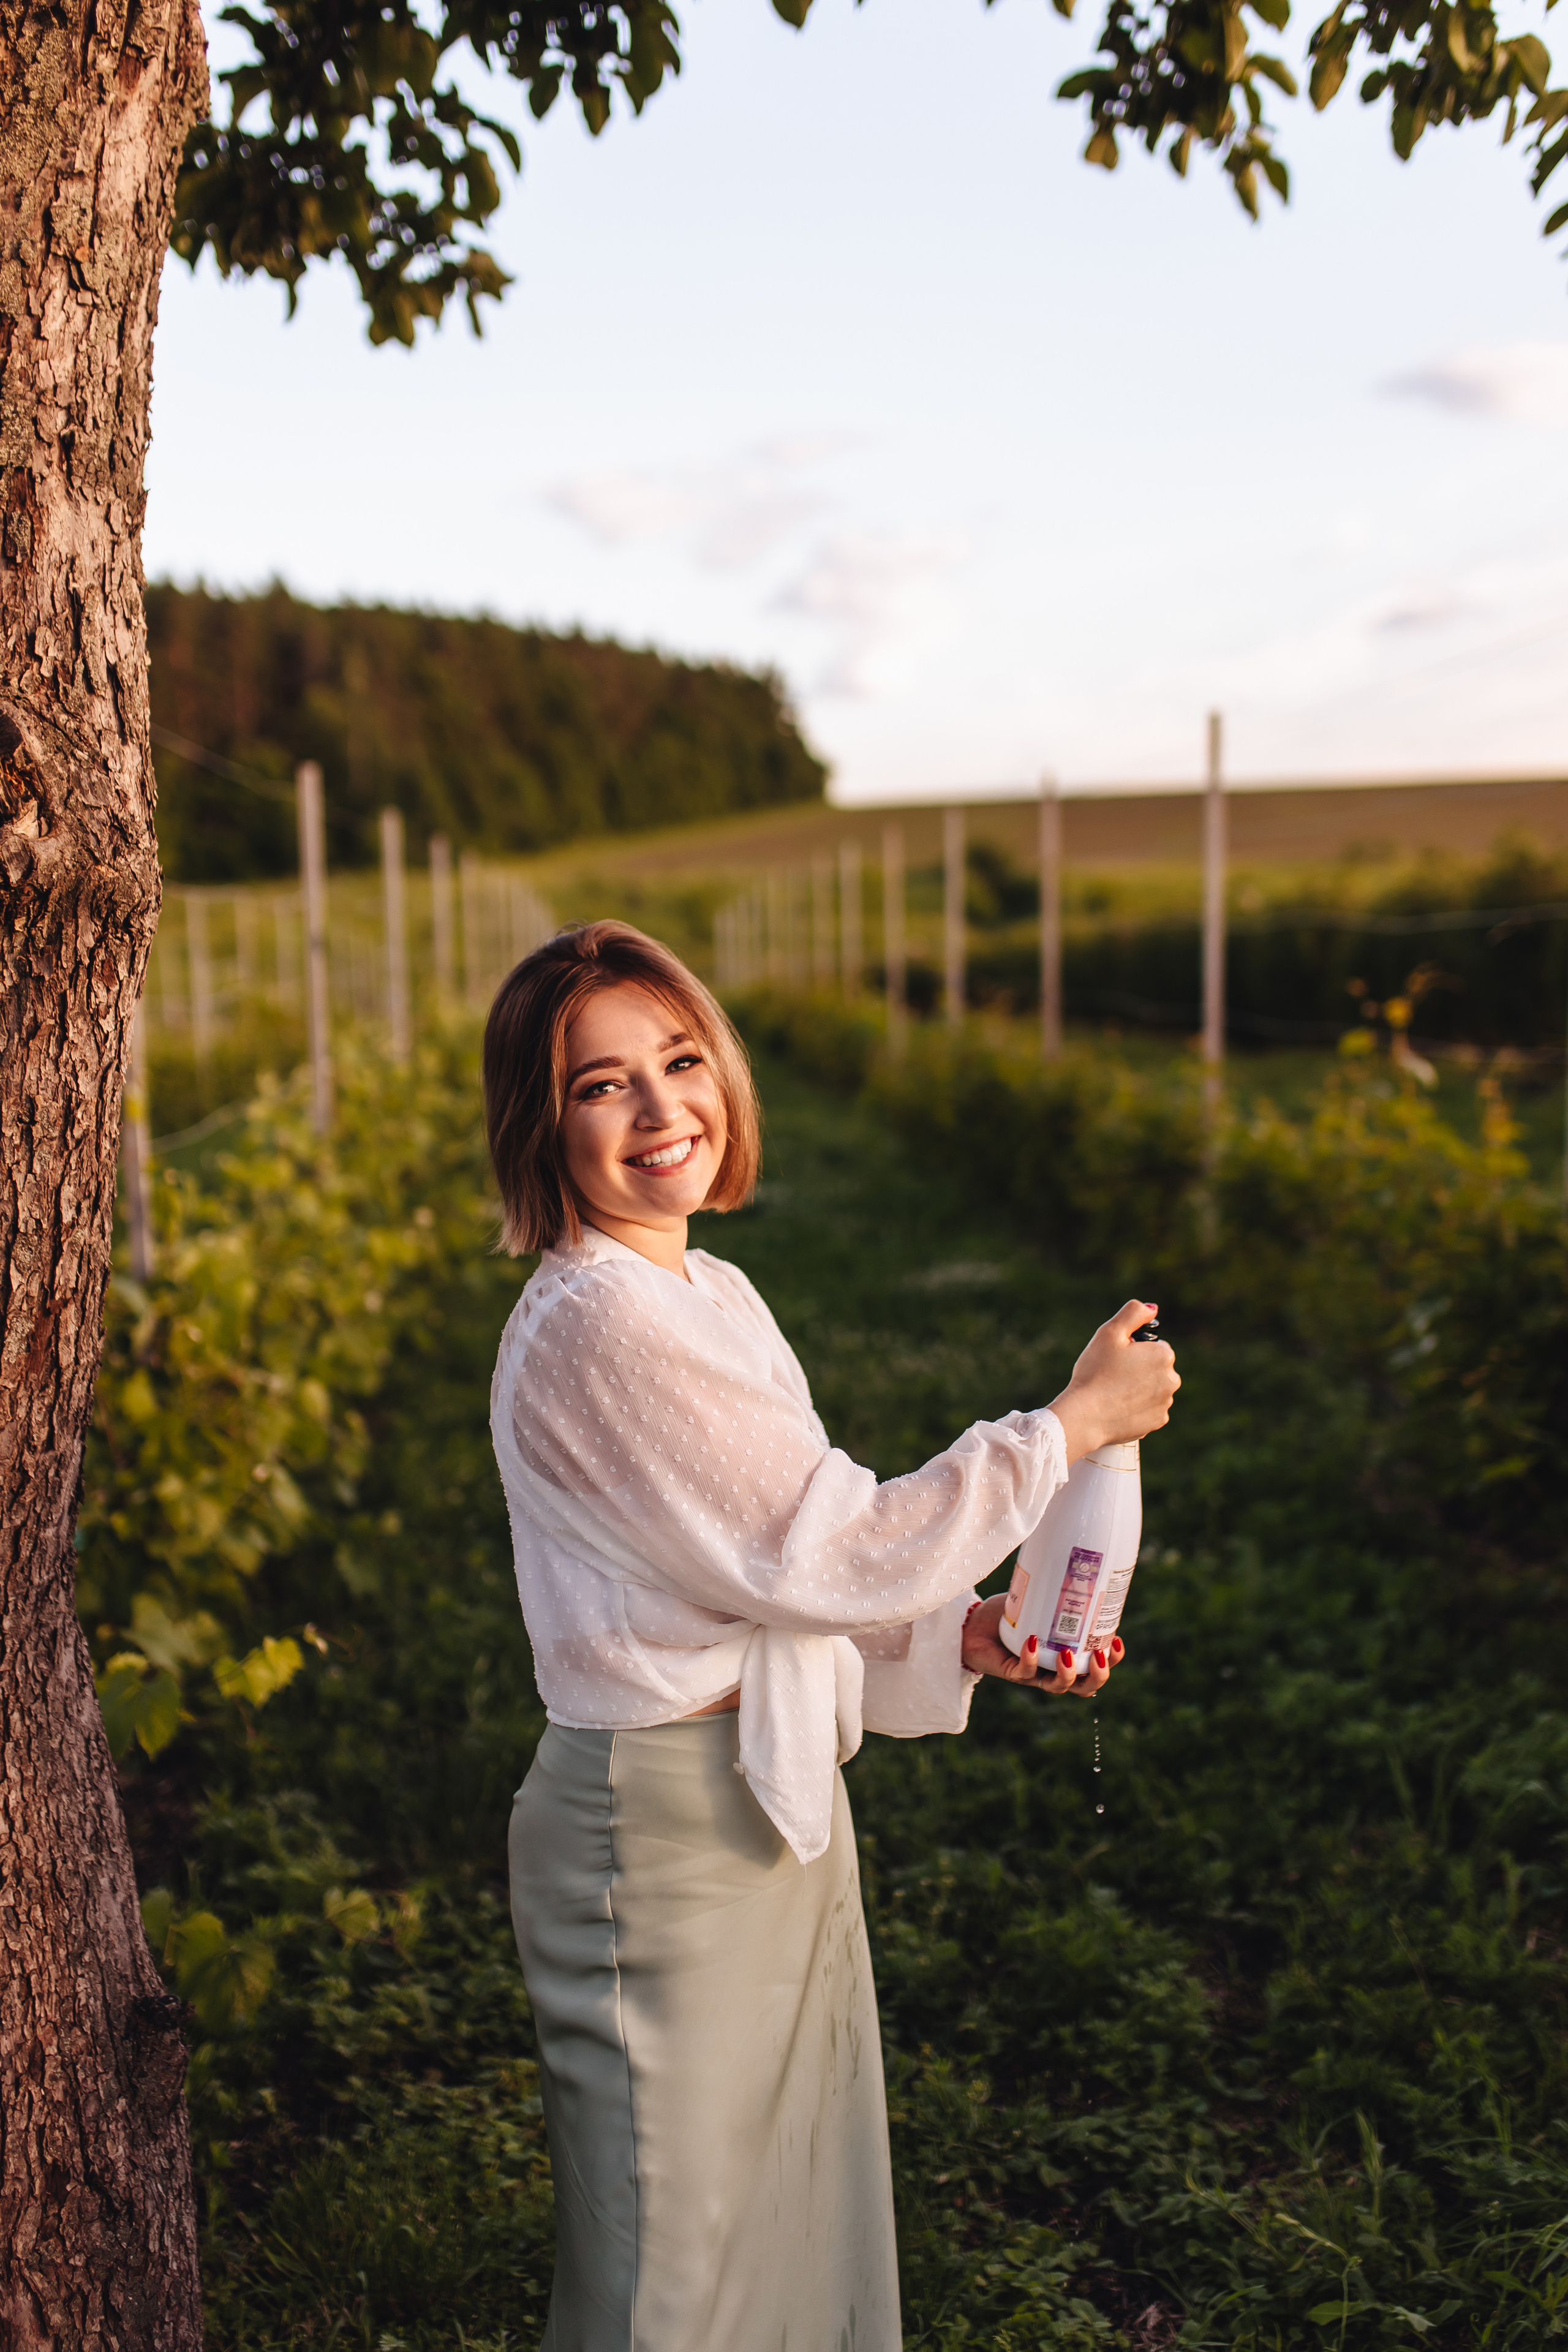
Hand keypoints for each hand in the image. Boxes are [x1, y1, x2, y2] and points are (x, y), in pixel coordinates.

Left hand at [961, 1594, 1123, 1695]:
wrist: (976, 1621)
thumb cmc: (1014, 1609)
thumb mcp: (1042, 1596)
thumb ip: (1059, 1583)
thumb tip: (1075, 1549)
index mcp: (1070, 1653)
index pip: (1099, 1664)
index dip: (1113, 1659)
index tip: (1117, 1640)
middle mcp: (1055, 1668)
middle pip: (1086, 1686)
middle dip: (1098, 1676)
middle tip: (1098, 1657)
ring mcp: (1035, 1673)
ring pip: (1059, 1687)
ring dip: (1067, 1675)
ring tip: (1066, 1654)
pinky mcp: (1012, 1673)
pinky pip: (1025, 1673)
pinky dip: (1030, 1660)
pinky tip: (1031, 1642)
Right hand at [1049, 1299, 1178, 1463]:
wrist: (1084, 1416)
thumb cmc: (1095, 1372)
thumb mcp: (1109, 1332)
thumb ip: (1132, 1313)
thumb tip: (1152, 1309)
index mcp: (1163, 1355)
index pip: (1155, 1346)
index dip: (1134, 1350)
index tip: (1117, 1358)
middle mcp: (1172, 1379)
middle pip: (1156, 1368)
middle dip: (1140, 1368)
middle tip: (1113, 1374)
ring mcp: (1165, 1403)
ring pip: (1154, 1388)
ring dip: (1140, 1388)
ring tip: (1114, 1391)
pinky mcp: (1158, 1422)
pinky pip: (1150, 1409)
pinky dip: (1138, 1407)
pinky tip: (1119, 1407)